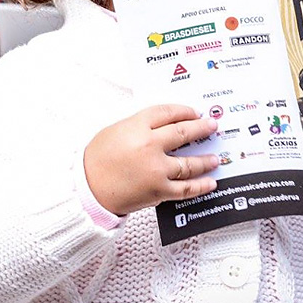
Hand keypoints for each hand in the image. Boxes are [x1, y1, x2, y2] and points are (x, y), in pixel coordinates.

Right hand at [83, 104, 219, 215]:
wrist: (87, 188)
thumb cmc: (96, 159)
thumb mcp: (116, 131)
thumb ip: (139, 126)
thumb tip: (163, 126)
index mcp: (137, 126)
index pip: (168, 113)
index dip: (184, 111)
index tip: (193, 112)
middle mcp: (150, 145)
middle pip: (183, 133)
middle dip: (201, 128)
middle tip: (212, 126)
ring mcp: (156, 169)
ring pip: (189, 163)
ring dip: (205, 160)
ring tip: (215, 158)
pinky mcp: (158, 190)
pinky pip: (185, 189)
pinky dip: (200, 186)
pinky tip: (210, 182)